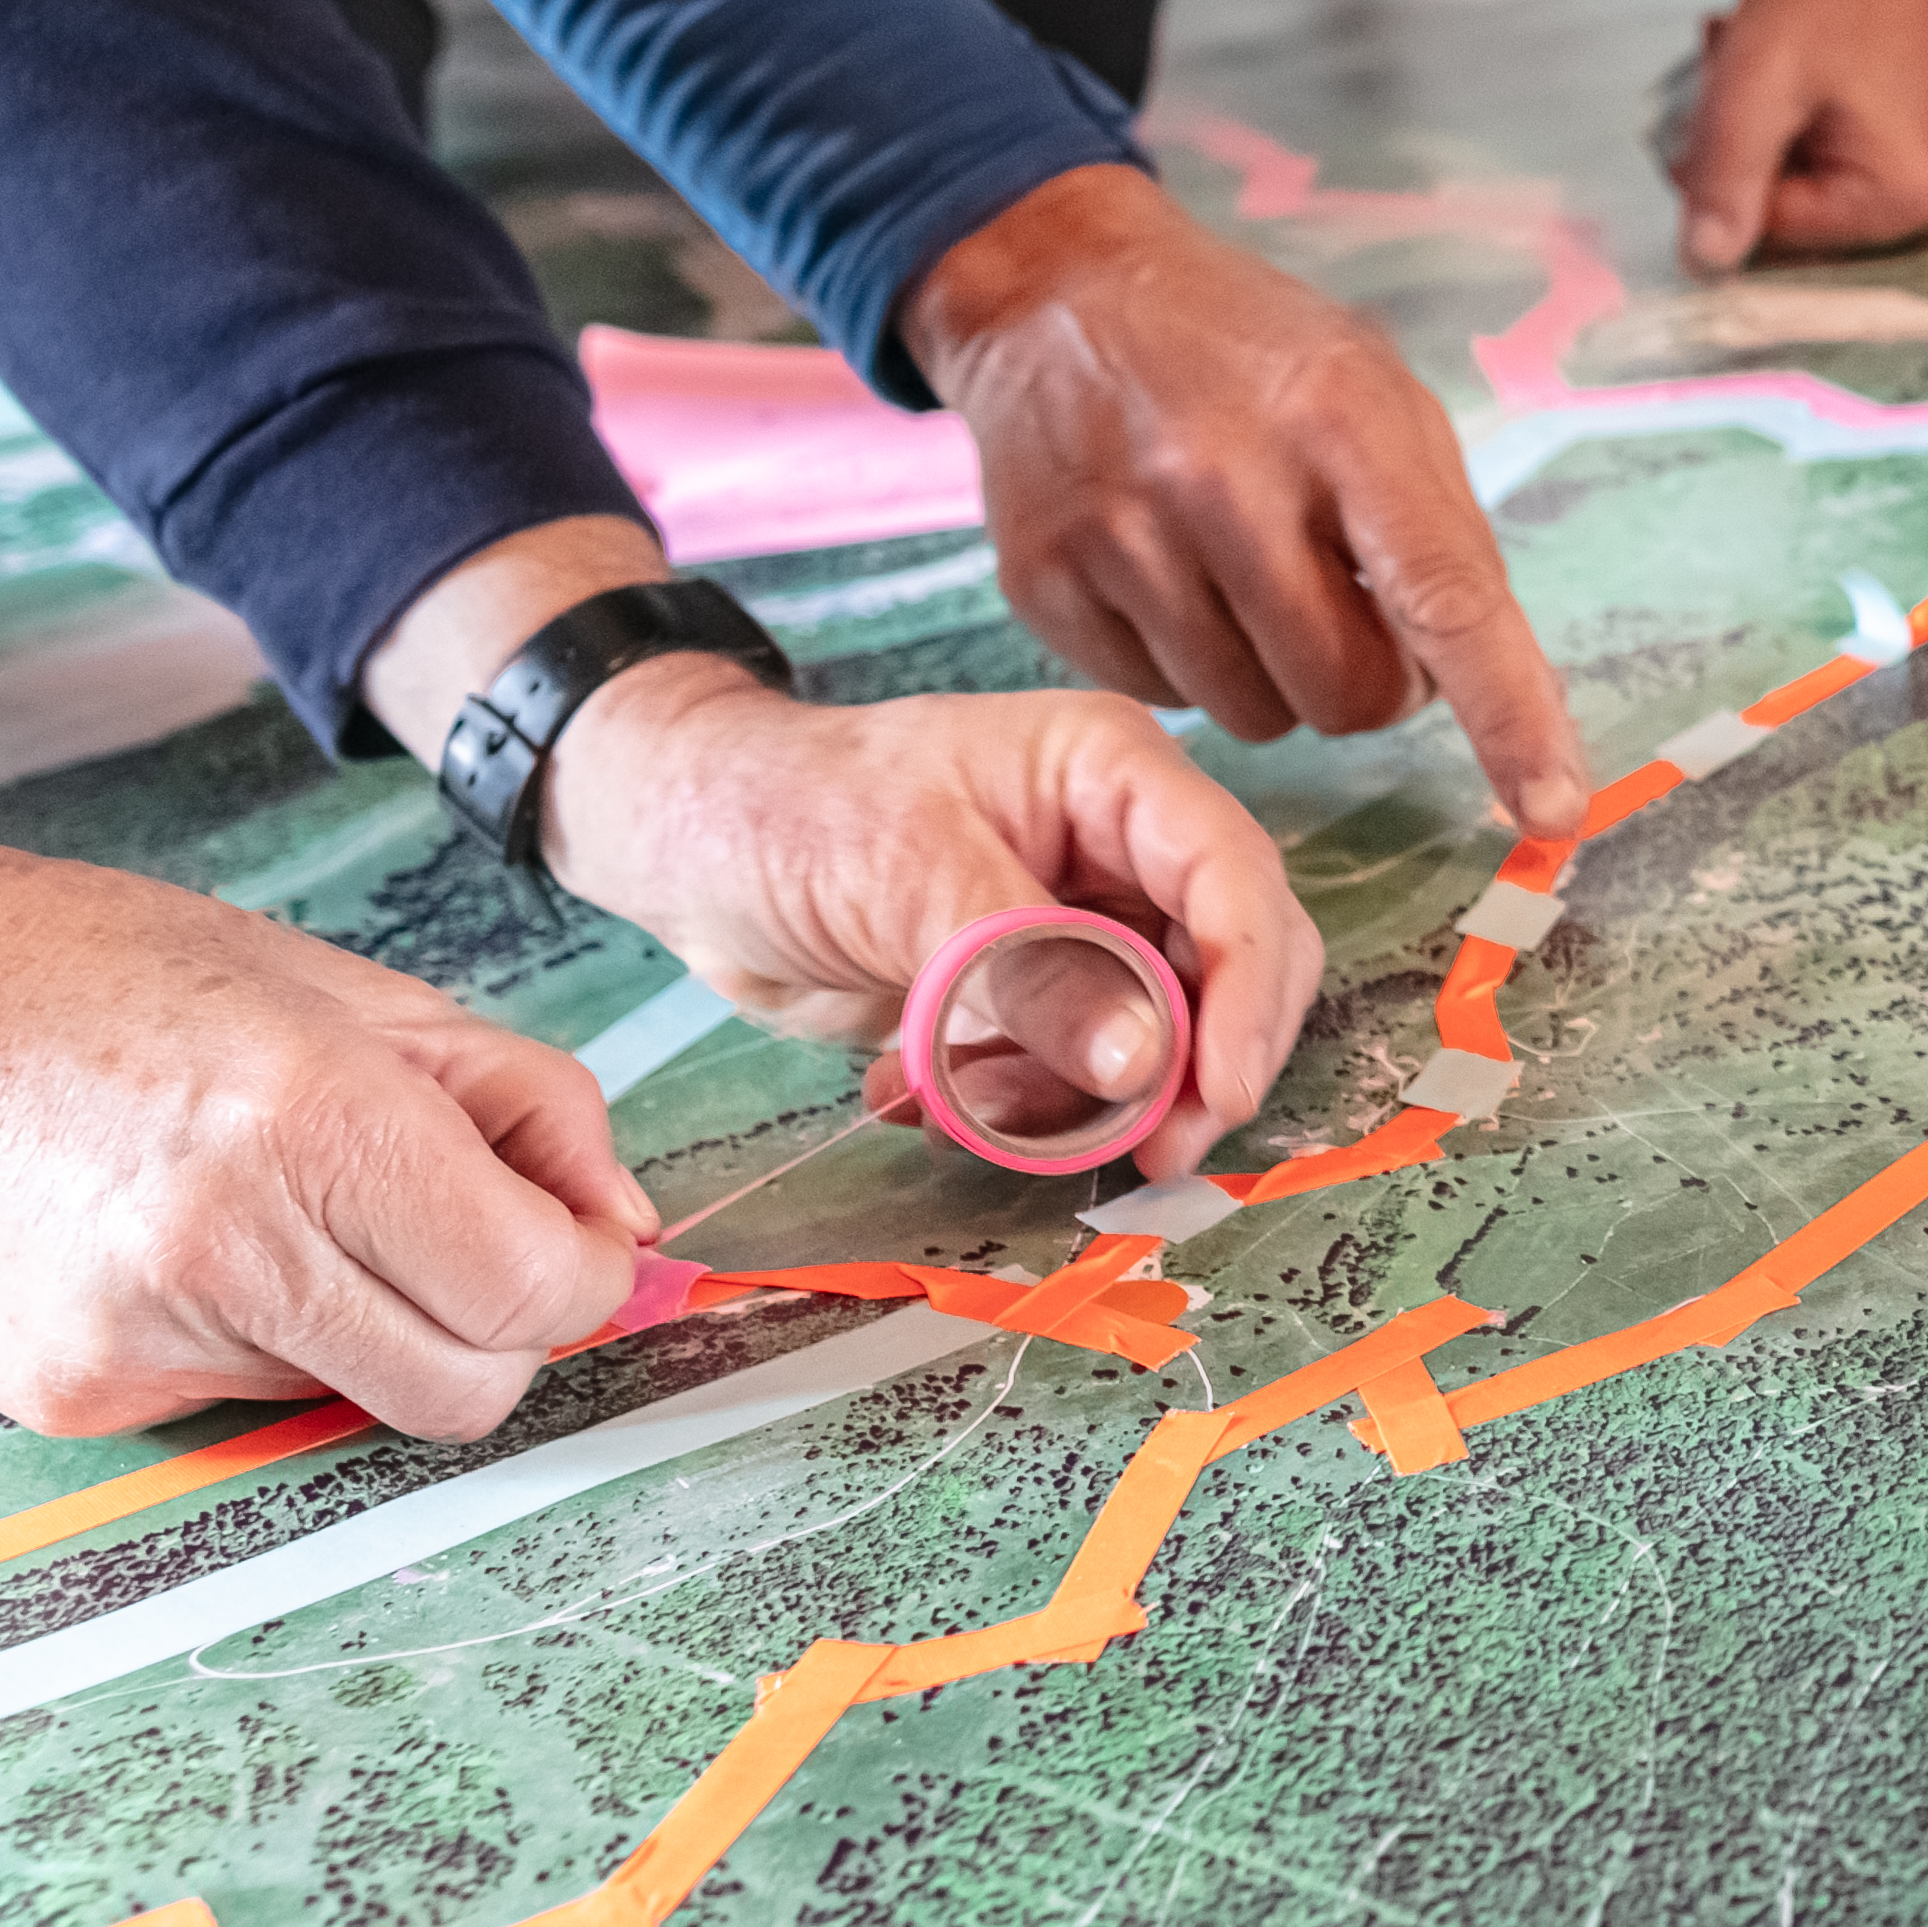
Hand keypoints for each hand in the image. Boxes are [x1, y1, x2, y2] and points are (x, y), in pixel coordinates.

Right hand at [0, 705, 646, 1443]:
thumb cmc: (139, 978)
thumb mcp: (369, 998)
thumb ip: (530, 1110)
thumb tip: (627, 1230)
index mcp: (320, 1123)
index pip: (534, 1291)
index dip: (581, 1272)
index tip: (566, 1235)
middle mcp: (229, 1246)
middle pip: (466, 1390)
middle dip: (496, 1330)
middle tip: (447, 1244)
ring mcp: (141, 1337)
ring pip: (355, 1397)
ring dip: (363, 1325)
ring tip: (271, 1211)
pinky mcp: (75, 1397)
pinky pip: (239, 1406)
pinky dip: (251, 1342)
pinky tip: (174, 1250)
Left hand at [532, 662, 1322, 1185]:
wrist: (681, 852)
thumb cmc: (782, 811)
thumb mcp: (905, 878)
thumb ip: (1032, 966)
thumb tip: (1147, 1063)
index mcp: (1111, 774)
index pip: (1233, 879)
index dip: (1246, 992)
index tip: (1220, 1097)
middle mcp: (1120, 846)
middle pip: (1227, 968)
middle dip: (1191, 1068)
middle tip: (1148, 1152)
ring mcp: (1081, 924)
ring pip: (1159, 1039)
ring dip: (1081, 1100)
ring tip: (967, 1105)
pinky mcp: (1033, 994)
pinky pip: (1079, 1075)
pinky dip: (1020, 1108)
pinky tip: (922, 1094)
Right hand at [898, 168, 1587, 834]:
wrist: (1058, 291)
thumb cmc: (1247, 350)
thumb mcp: (1375, 394)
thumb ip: (1440, 539)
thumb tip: (1510, 704)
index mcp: (1337, 416)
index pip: (1443, 595)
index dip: (1508, 713)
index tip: (1553, 808)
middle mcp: (1223, 478)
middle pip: (1349, 692)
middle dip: (1374, 683)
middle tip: (1349, 610)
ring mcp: (1121, 534)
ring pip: (1259, 717)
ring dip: (1279, 678)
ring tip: (1247, 576)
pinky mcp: (1045, 584)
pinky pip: (1166, 701)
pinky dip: (1192, 664)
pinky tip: (1174, 576)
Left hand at [1666, 0, 1927, 272]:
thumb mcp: (1758, 83)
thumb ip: (1726, 178)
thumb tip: (1704, 264)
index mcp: (1902, 197)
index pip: (1777, 231)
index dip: (1719, 176)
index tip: (1701, 111)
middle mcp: (1925, 197)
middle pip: (1792, 212)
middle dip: (1744, 150)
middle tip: (1725, 71)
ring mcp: (1920, 165)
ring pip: (1799, 180)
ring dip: (1759, 128)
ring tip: (1746, 55)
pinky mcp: (1905, 135)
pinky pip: (1824, 153)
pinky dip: (1787, 114)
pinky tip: (1776, 64)